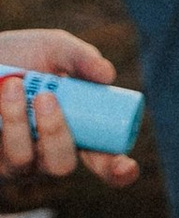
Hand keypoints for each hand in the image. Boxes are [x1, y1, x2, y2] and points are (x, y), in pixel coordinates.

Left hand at [0, 29, 142, 186]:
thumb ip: (82, 58)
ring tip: (12, 84)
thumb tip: (107, 75)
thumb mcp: (56, 48)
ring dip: (17, 123)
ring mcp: (15, 161)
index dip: (118, 169)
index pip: (103, 160)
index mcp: (77, 132)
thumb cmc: (23, 55)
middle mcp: (48, 154)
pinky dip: (0, 119)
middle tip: (46, 96)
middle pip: (62, 165)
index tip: (128, 166)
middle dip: (56, 133)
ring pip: (22, 159)